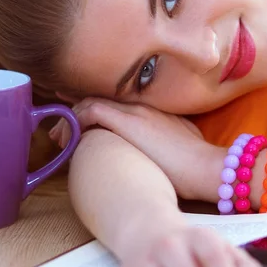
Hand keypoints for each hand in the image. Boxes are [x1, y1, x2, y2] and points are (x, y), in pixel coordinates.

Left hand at [49, 98, 221, 199]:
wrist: (208, 167)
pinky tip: (65, 136)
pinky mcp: (129, 121)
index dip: (94, 106)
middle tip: (60, 127)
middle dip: (76, 110)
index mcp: (154, 111)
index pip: (117, 102)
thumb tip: (157, 151)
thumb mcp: (182, 146)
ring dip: (71, 119)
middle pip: (101, 98)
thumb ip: (167, 141)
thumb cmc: (198, 165)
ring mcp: (135, 111)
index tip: (77, 114)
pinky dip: (74, 121)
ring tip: (58, 137)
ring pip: (91, 103)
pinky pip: (90, 111)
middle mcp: (143, 105)